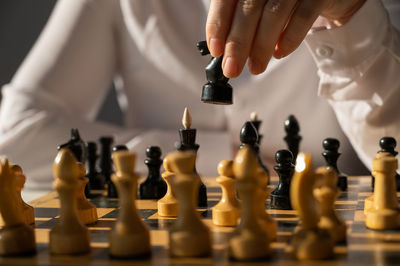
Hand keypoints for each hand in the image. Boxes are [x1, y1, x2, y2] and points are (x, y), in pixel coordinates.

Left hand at [206, 0, 365, 77]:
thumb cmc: (285, 3)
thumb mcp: (258, 9)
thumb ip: (240, 23)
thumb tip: (224, 51)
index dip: (218, 24)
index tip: (216, 50)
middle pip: (249, 8)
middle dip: (238, 43)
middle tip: (232, 69)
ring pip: (274, 14)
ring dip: (261, 46)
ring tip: (256, 67)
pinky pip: (302, 17)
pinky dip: (289, 39)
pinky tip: (280, 53)